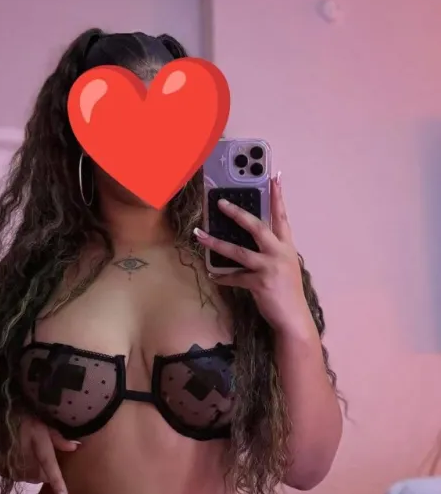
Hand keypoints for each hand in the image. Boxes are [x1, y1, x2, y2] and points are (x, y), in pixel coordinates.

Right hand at [18, 415, 79, 493]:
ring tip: (28, 452)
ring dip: (32, 470)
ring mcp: (12, 470)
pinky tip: (17, 455)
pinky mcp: (1, 471)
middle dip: (45, 470)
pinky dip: (20, 469)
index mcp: (39, 452)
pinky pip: (16, 475)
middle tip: (41, 453)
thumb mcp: (42, 425)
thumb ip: (58, 438)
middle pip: (42, 477)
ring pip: (30, 477)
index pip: (52, 473)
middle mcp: (26, 465)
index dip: (59, 487)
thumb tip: (75, 447)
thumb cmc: (22, 420)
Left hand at [194, 174, 314, 336]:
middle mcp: (279, 252)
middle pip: (256, 226)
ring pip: (237, 251)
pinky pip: (234, 277)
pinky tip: (213, 275)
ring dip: (216, 243)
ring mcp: (269, 267)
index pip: (281, 216)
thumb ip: (271, 252)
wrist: (294, 318)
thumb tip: (250, 242)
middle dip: (237, 213)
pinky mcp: (259, 283)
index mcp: (286, 246)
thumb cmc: (287, 292)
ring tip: (199, 235)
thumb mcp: (284, 266)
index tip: (274, 176)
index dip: (278, 196)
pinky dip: (222, 277)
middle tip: (221, 203)